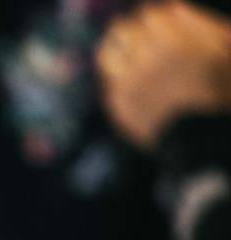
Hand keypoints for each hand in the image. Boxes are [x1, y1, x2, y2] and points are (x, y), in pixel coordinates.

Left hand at [97, 2, 230, 148]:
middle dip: (133, 30)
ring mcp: (129, 83)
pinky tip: (125, 76)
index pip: (151, 15)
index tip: (157, 23)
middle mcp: (146, 59)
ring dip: (114, 46)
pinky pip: (110, 81)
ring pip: (108, 51)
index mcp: (175, 41)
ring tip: (120, 47)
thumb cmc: (221, 91)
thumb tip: (175, 8)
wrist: (203, 139)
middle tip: (137, 33)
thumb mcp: (225, 51)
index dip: (154, 18)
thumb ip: (201, 25)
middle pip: (125, 30)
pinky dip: (116, 76)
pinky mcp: (119, 104)